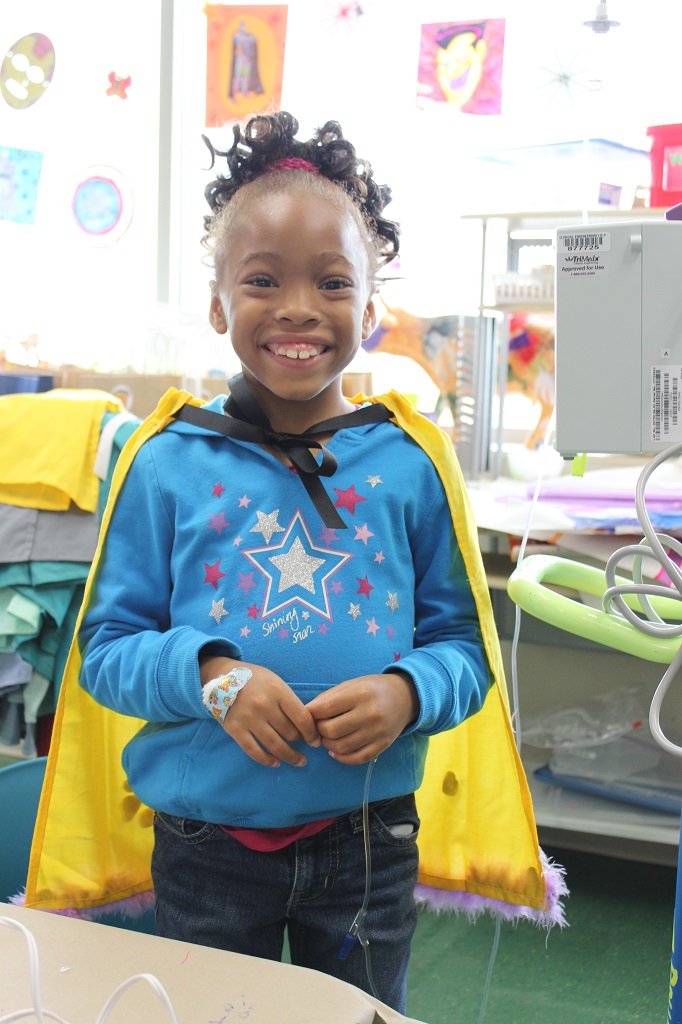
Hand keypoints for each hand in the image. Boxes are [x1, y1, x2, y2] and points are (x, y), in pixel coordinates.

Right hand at [200, 656, 319, 767]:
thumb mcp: (275, 682)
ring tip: (299, 761)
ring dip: (290, 756)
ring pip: (275, 745)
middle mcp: (264, 705)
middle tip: (304, 746)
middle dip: (301, 742)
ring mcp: (249, 719)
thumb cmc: (255, 680)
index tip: (316, 741)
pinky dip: (267, 760)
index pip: (302, 718)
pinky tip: (276, 762)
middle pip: (290, 733)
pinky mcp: (235, 729)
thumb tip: (306, 725)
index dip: (312, 733)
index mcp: (277, 691)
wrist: (222, 677)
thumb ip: (289, 701)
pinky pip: (254, 751)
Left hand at [305, 672, 418, 764]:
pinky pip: (357, 758)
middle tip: (318, 727)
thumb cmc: (373, 688)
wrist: (405, 698)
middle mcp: (370, 713)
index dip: (311, 714)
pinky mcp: (382, 745)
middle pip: (331, 730)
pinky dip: (341, 757)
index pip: (325, 708)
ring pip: (342, 747)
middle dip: (318, 731)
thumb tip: (306, 712)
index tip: (308, 715)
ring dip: (327, 745)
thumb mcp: (352, 684)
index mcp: (360, 694)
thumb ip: (329, 697)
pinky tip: (335, 751)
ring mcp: (378, 732)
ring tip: (326, 737)